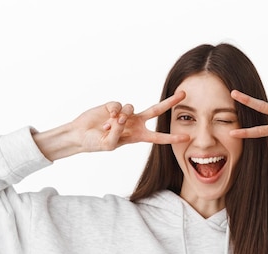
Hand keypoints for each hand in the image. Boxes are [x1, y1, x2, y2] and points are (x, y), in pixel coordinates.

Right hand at [73, 90, 189, 151]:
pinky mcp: (114, 106)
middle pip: (156, 110)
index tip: (186, 137)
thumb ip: (116, 133)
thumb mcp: (108, 145)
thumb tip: (121, 118)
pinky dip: (112, 112)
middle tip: (183, 94)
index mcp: (137, 136)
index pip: (158, 137)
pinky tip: (105, 118)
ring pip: (131, 108)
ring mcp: (125, 113)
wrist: (81, 135)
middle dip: (169, 102)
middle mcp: (134, 123)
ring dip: (122, 117)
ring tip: (110, 125)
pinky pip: (118, 105)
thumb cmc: (95, 143)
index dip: (172, 138)